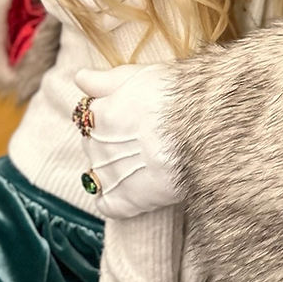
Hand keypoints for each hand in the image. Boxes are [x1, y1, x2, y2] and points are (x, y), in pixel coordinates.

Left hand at [74, 64, 179, 217]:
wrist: (203, 127)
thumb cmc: (176, 95)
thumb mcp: (138, 75)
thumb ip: (104, 80)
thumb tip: (79, 77)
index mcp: (98, 115)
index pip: (89, 120)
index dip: (109, 120)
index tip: (130, 120)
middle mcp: (96, 145)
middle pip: (94, 147)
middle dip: (111, 145)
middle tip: (143, 141)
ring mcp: (108, 175)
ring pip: (98, 176)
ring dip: (115, 172)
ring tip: (143, 166)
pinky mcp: (125, 201)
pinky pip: (108, 206)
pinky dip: (117, 201)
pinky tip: (136, 192)